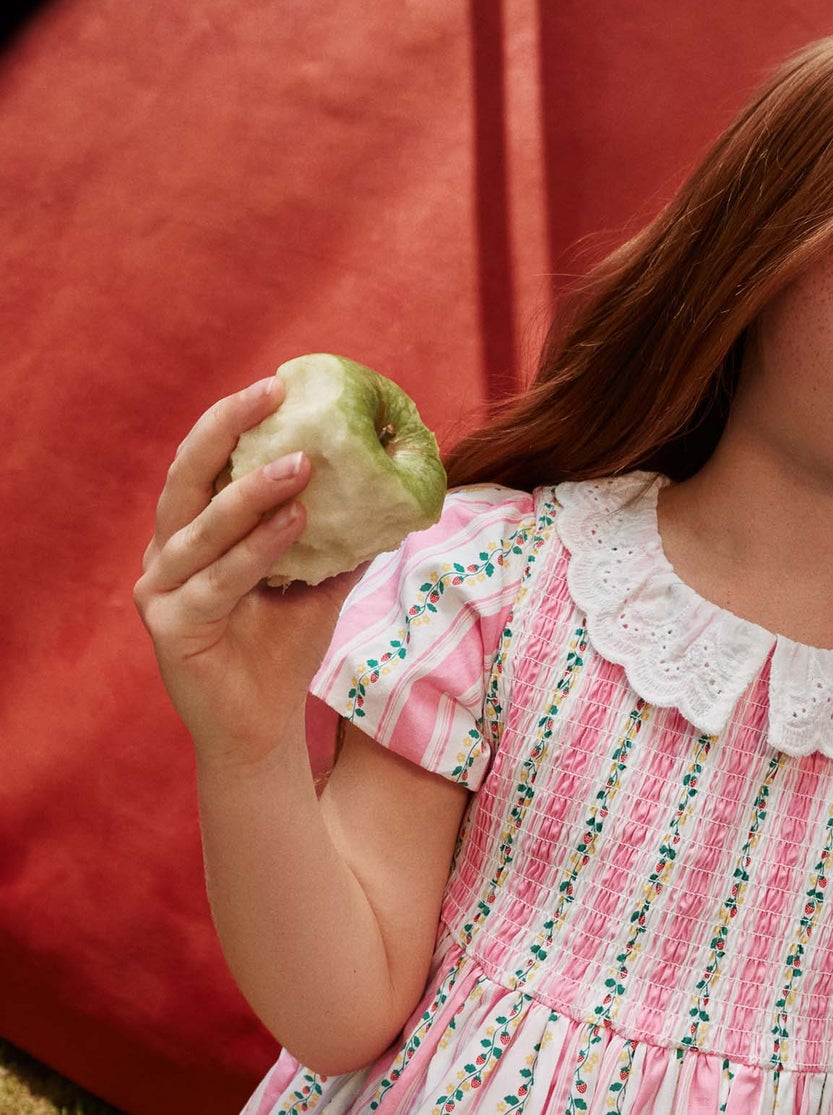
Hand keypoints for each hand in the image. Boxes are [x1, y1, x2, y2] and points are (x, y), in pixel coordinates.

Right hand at [132, 375, 367, 768]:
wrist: (262, 729)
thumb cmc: (284, 650)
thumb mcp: (317, 582)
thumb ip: (338, 536)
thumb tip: (392, 488)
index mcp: (190, 535)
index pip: (203, 464)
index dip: (231, 421)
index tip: (276, 385)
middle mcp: (165, 555)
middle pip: (186, 477)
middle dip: (226, 429)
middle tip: (270, 394)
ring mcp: (158, 590)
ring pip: (203, 528)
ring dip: (252, 491)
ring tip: (303, 463)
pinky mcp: (169, 625)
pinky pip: (217, 580)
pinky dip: (257, 549)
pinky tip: (295, 524)